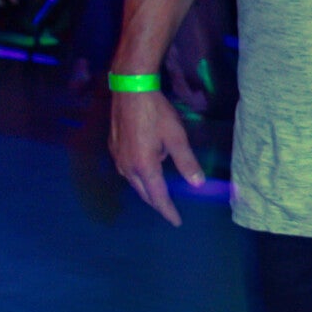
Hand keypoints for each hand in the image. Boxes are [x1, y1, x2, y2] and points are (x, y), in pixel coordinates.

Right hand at [109, 89, 203, 225]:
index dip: (168, 211)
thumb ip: (187, 162)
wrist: (130, 89)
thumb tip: (198, 184)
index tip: (176, 221)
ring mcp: (117, 158)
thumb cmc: (156, 112)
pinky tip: (146, 167)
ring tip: (159, 190)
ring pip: (134, 182)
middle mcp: (127, 167)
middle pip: (144, 192)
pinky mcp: (113, 148)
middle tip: (169, 210)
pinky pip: (127, 170)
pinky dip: (138, 175)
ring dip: (147, 188)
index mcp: (145, 167)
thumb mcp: (176, 137)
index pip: (158, 197)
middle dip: (157, 202)